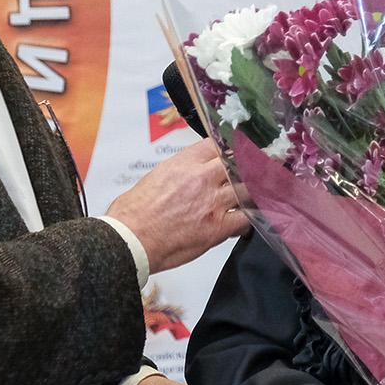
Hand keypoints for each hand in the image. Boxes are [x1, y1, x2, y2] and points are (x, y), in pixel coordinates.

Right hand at [105, 139, 248, 272]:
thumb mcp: (155, 177)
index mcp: (184, 163)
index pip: (216, 145)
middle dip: (246, 166)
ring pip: (247, 189)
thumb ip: (179, 172)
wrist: (130, 239)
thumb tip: (188, 176)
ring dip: (251, 191)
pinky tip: (247, 219)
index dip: (227, 148)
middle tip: (252, 171)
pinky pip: (245, 218)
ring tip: (254, 194)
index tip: (232, 152)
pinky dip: (249, 218)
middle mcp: (202, 179)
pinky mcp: (217, 227)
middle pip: (237, 163)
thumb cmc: (133, 213)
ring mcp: (213, 202)